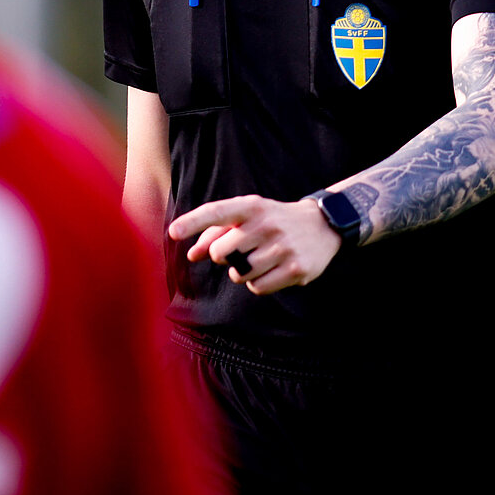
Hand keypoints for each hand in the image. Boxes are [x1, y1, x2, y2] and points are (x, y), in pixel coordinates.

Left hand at [168, 194, 341, 294]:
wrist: (322, 224)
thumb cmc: (272, 220)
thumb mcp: (247, 217)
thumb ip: (215, 233)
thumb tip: (190, 255)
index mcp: (252, 207)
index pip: (217, 212)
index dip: (193, 222)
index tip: (173, 232)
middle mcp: (267, 224)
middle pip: (221, 253)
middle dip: (224, 257)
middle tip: (240, 250)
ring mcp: (283, 247)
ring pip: (239, 274)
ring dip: (242, 272)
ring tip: (260, 259)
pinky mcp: (296, 269)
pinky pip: (258, 287)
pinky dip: (258, 284)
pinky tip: (271, 270)